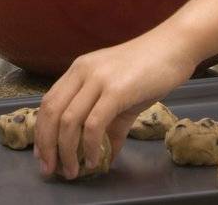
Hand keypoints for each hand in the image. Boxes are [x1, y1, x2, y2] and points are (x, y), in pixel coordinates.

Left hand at [35, 30, 197, 178]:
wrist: (175, 46)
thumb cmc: (150, 70)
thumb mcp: (122, 96)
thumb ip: (110, 125)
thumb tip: (105, 156)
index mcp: (79, 70)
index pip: (48, 103)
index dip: (42, 132)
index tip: (43, 156)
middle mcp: (82, 71)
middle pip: (51, 112)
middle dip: (47, 145)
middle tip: (50, 170)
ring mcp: (98, 79)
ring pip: (68, 121)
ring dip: (66, 152)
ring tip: (72, 171)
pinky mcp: (116, 90)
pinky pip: (93, 124)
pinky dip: (89, 147)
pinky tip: (94, 160)